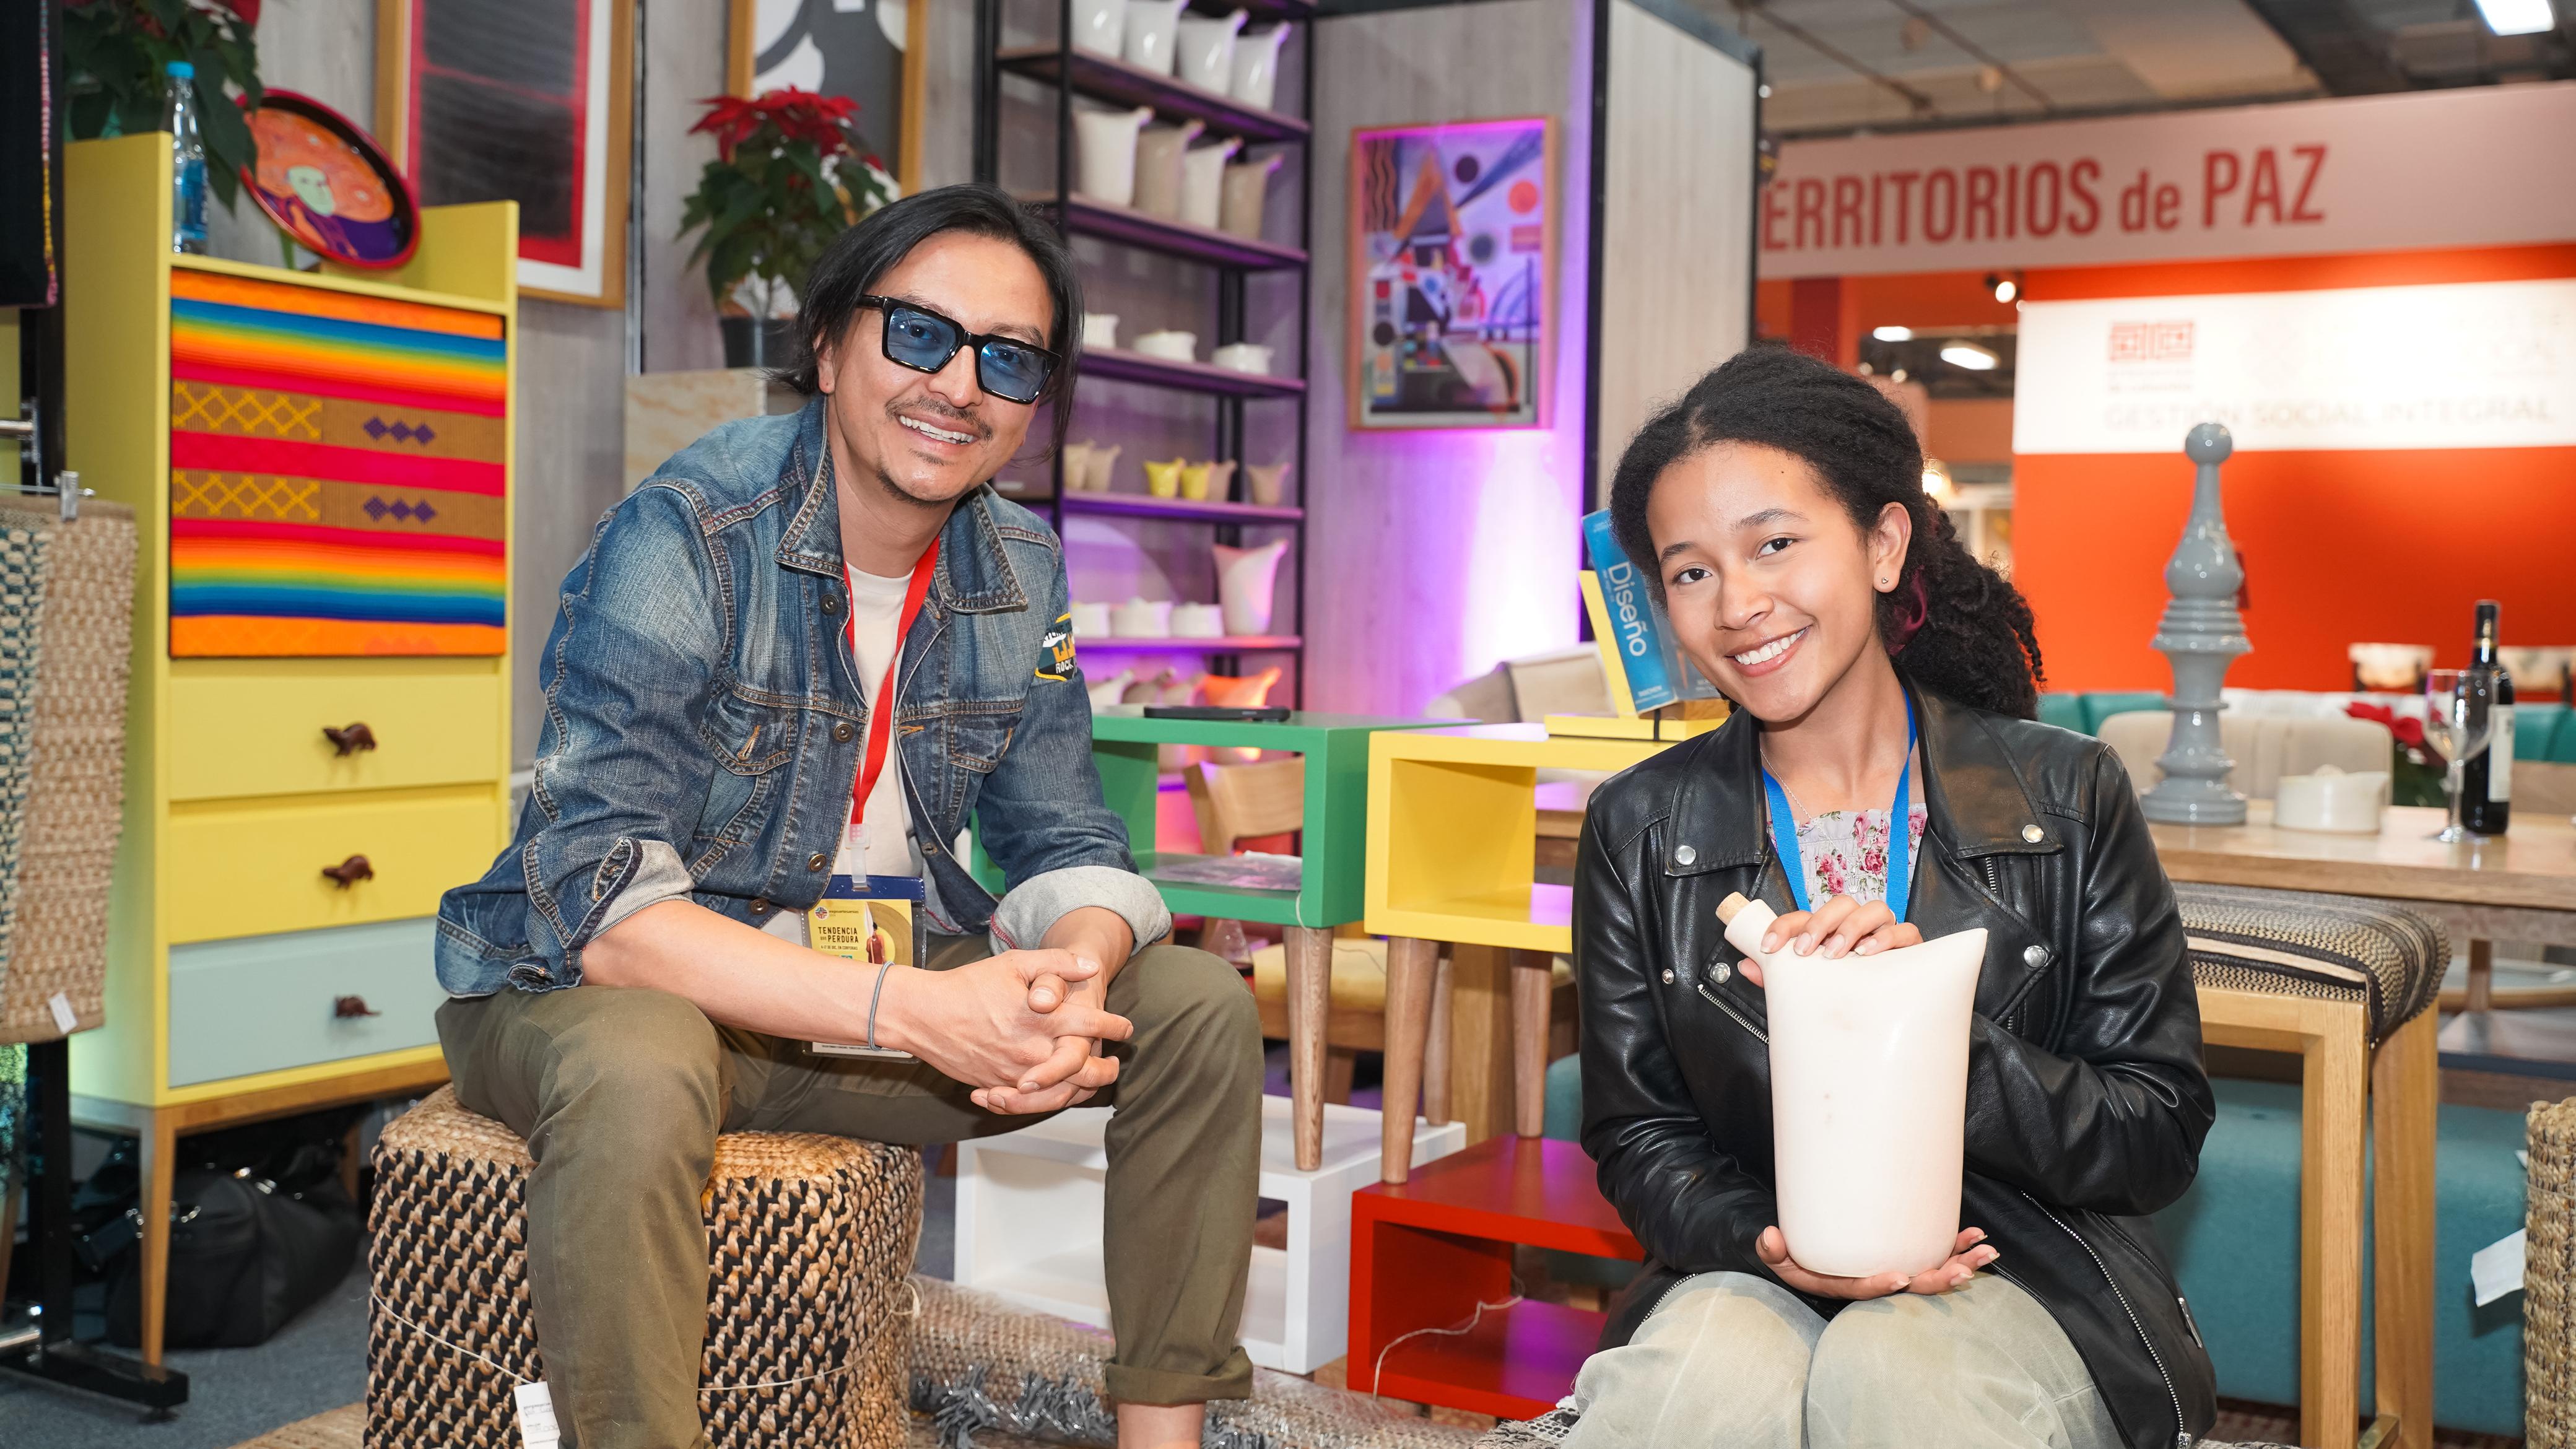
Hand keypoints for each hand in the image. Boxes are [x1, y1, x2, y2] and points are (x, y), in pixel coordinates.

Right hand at [878, 947, 1130, 1103]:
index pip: (1092, 1026)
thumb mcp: (1015, 963)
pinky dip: (1048, 1101)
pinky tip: (1057, 1092)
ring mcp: (1014, 1074)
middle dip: (1106, 1070)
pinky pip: (1030, 1104)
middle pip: (1084, 1071)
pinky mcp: (996, 1087)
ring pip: (1060, 1094)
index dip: (1115, 1027)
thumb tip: (1092, 967)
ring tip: (1092, 1082)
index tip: (1126, 1028)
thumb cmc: (968, 985)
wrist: (923, 1015)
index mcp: (1041, 1019)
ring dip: (1082, 1090)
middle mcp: (1032, 1051)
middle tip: (1115, 1064)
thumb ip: (1057, 963)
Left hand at [1735, 895, 1922, 987]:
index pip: (1805, 916)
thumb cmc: (1848, 999)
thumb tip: (1747, 966)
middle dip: (1820, 922)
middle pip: (1842, 904)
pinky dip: (1886, 938)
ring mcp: (1886, 934)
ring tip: (1836, 953)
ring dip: (1852, 927)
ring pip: (1875, 910)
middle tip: (1805, 950)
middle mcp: (1858, 927)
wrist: (1893, 1027)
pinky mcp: (1910, 949)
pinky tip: (1868, 953)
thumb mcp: (1808, 990)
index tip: (1768, 947)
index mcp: (1831, 932)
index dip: (1784, 926)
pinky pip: (1905, 931)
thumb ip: (1778, 979)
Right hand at [1756, 1226, 1998, 1298]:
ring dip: (1959, 1263)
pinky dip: (1953, 1248)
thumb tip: (1771, 1237)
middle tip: (1965, 1269)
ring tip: (1986, 1251)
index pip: (1863, 1290)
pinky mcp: (1902, 1256)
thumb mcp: (1777, 1256)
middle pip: (1909, 1287)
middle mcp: (1873, 1282)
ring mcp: (1891, 1270)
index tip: (1899, 1277)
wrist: (1808, 1256)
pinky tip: (1973, 1238)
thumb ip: (1772, 1250)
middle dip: (1939, 1279)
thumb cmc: (1794, 1256)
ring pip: (1929, 1272)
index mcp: (1843, 1285)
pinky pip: (1931, 1256)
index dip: (1881, 1286)